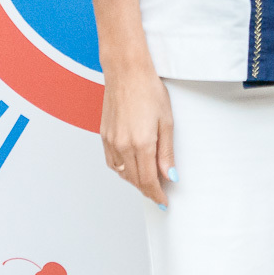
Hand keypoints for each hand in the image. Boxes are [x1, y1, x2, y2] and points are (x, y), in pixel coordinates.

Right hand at [100, 62, 175, 207]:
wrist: (126, 72)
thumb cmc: (149, 91)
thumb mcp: (166, 122)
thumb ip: (166, 152)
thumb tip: (169, 175)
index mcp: (141, 144)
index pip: (148, 180)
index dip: (156, 194)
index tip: (163, 202)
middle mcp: (122, 146)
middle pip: (134, 179)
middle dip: (148, 190)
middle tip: (159, 194)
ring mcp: (110, 141)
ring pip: (122, 173)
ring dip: (134, 181)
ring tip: (148, 182)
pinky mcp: (104, 135)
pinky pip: (112, 162)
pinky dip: (122, 170)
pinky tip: (131, 168)